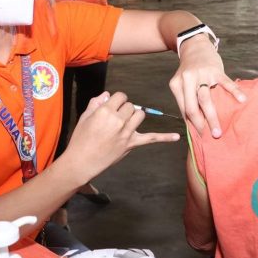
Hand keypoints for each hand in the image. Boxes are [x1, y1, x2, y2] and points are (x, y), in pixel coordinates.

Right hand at [63, 92, 179, 181]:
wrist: (81, 162)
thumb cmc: (80, 139)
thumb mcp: (84, 117)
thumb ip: (96, 102)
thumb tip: (107, 95)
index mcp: (105, 112)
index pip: (121, 96)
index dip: (117, 101)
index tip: (112, 106)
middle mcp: (118, 120)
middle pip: (131, 106)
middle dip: (124, 109)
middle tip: (115, 118)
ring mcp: (126, 132)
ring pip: (140, 115)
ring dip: (134, 116)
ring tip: (125, 123)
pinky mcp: (132, 144)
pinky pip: (151, 138)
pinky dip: (164, 137)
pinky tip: (176, 136)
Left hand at [169, 37, 246, 138]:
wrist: (195, 45)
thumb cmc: (190, 69)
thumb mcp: (181, 82)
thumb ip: (185, 99)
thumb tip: (192, 123)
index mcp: (176, 84)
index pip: (183, 109)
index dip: (191, 123)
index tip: (200, 135)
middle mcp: (187, 80)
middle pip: (192, 107)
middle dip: (201, 124)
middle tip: (210, 137)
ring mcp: (201, 74)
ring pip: (206, 100)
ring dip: (212, 117)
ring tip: (219, 130)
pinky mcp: (215, 70)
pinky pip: (225, 83)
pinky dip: (234, 92)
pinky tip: (241, 100)